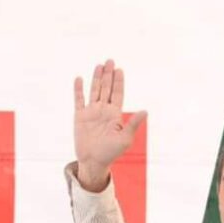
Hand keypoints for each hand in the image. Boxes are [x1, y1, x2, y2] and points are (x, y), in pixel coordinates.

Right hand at [73, 59, 146, 191]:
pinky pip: (78, 100)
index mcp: (115, 115)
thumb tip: (145, 110)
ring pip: (94, 91)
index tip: (120, 69)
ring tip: (99, 65)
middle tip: (110, 60)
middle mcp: (103, 111)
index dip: (119, 82)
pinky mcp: (79, 116)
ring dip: (96, 78)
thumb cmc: (111, 153)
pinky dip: (78, 89)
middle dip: (108, 75)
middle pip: (106, 89)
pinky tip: (79, 78)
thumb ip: (133, 123)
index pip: (117, 94)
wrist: (93, 162)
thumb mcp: (125, 138)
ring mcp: (91, 112)